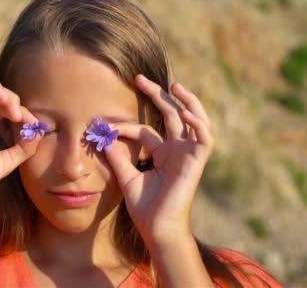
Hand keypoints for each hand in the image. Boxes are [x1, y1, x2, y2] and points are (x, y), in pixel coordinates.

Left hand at [104, 74, 214, 244]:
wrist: (157, 230)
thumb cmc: (145, 208)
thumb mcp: (127, 177)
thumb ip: (117, 157)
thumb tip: (103, 138)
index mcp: (162, 154)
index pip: (146, 130)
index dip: (126, 126)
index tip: (105, 125)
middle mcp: (177, 151)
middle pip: (171, 115)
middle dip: (157, 95)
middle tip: (139, 77)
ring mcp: (188, 155)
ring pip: (194, 120)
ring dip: (187, 101)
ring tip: (174, 85)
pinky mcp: (197, 163)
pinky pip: (204, 139)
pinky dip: (198, 124)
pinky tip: (185, 113)